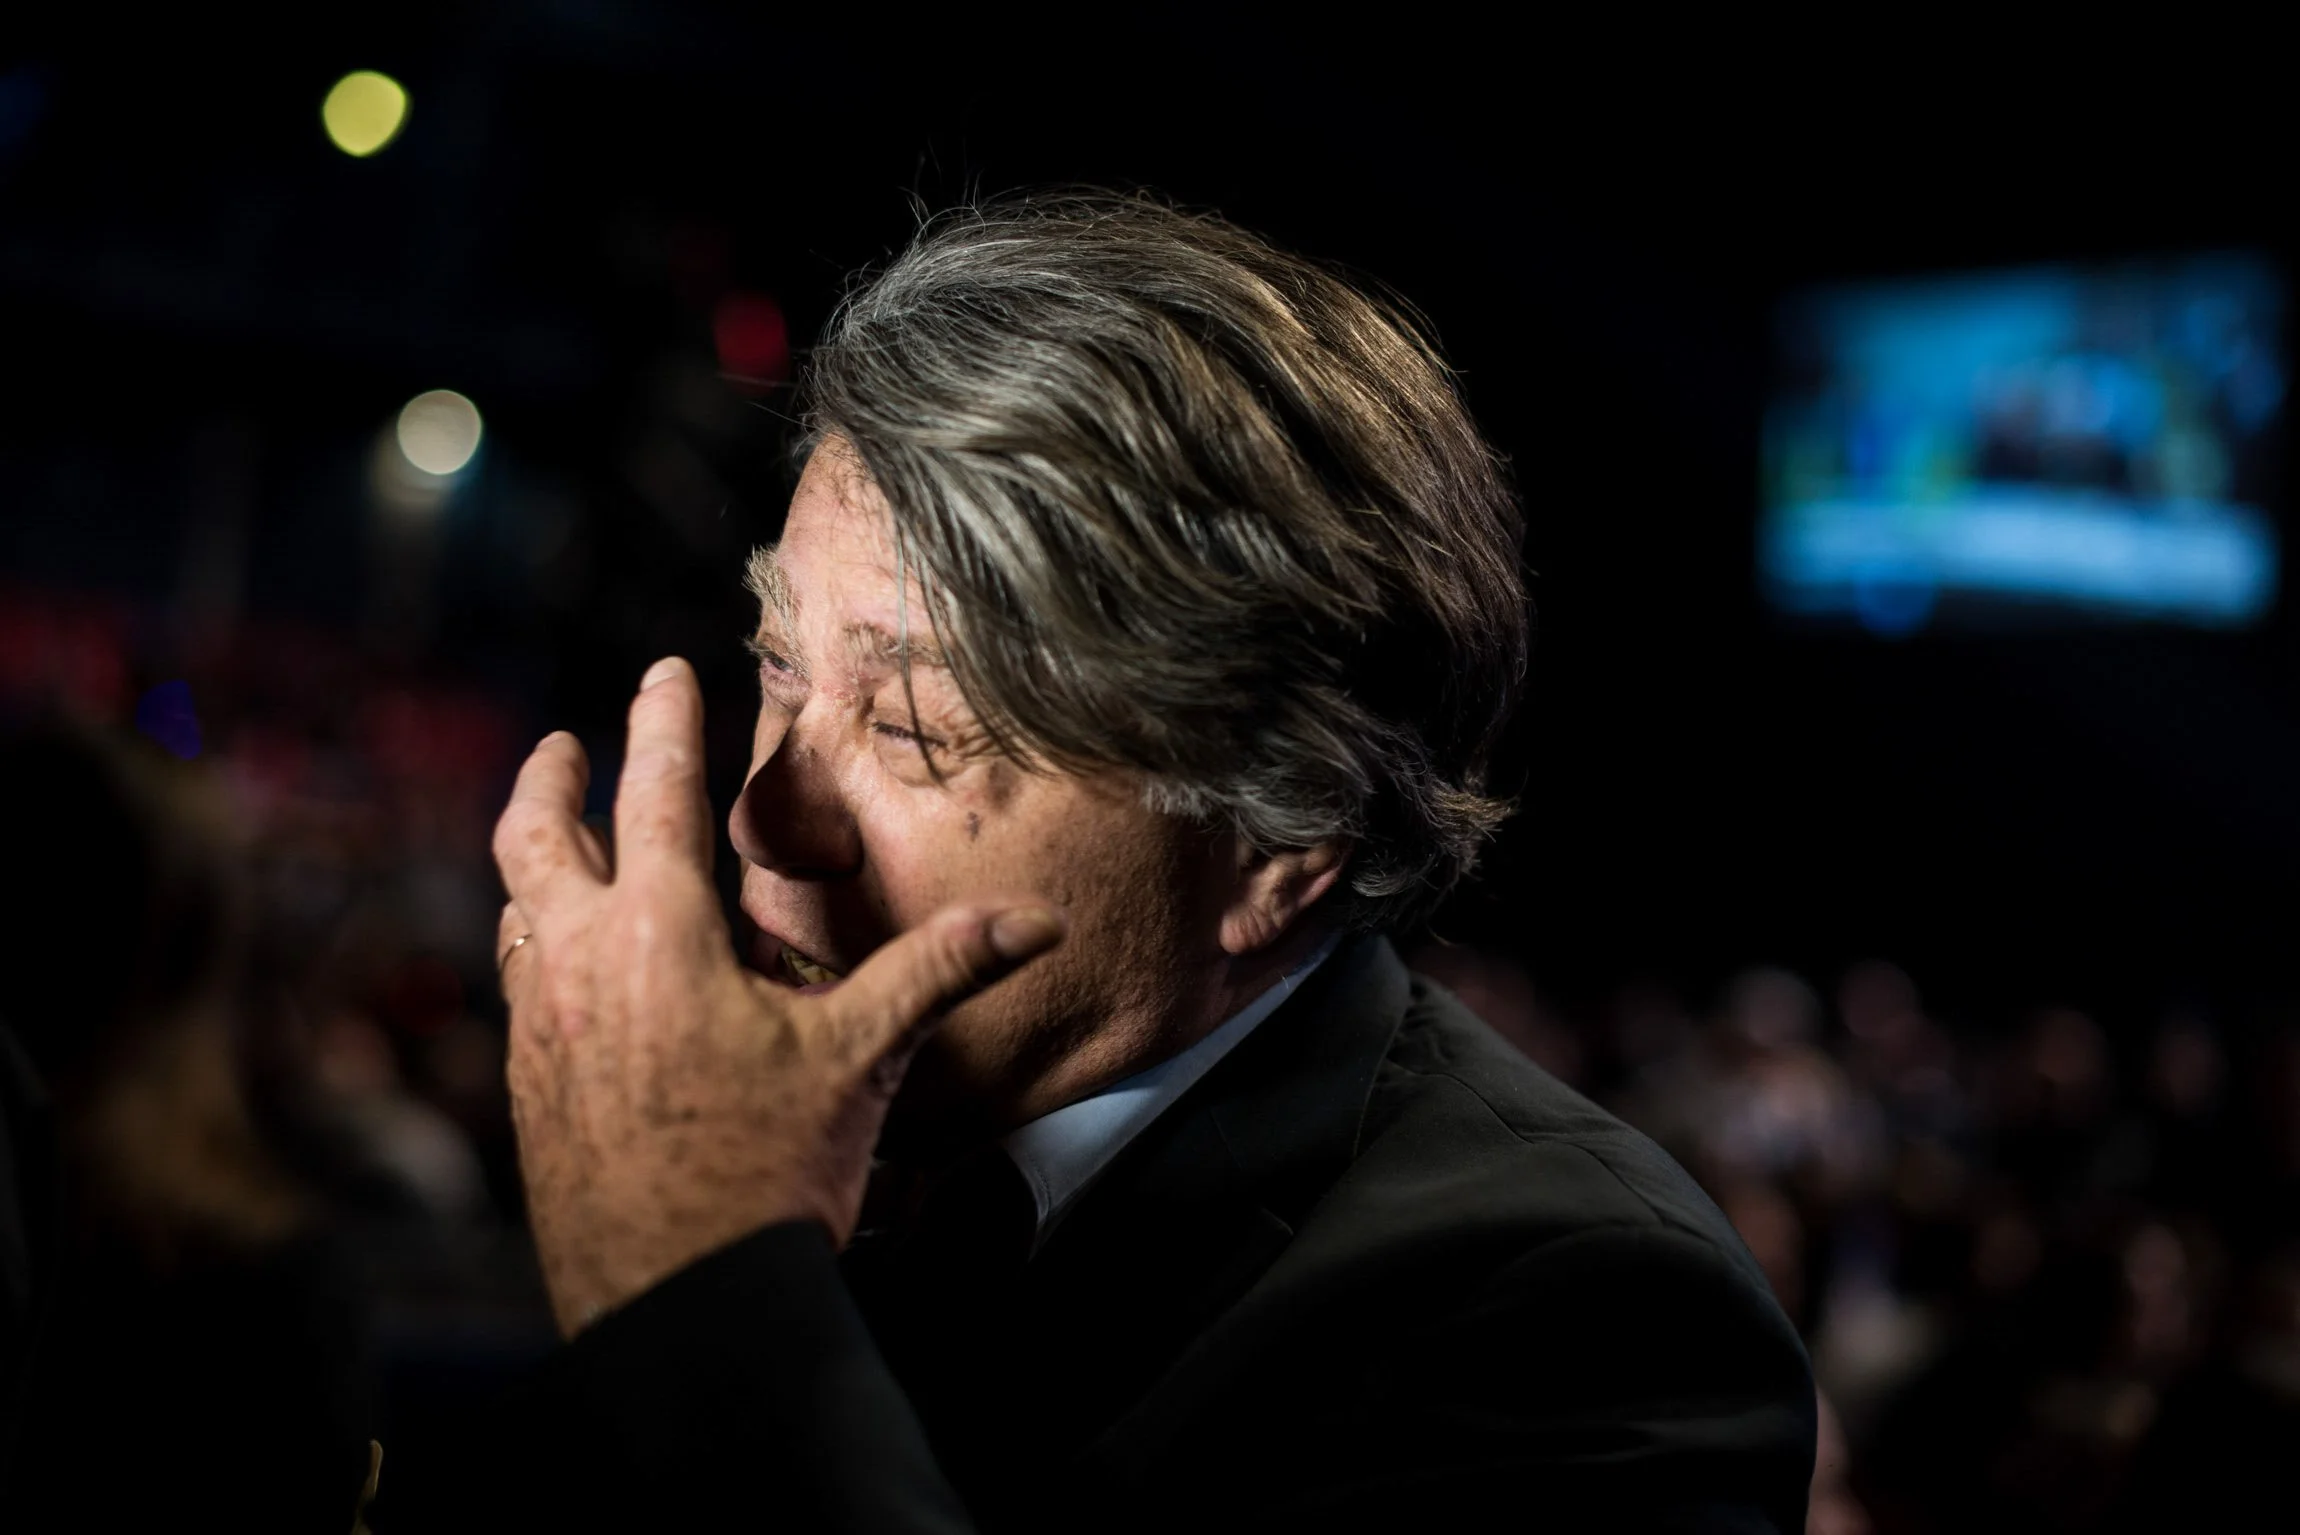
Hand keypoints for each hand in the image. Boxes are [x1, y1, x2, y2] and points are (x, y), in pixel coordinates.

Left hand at [492, 656, 1064, 1335]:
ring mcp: (540, 1032)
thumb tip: (1034, 921)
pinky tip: (568, 967)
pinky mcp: (527, 1090)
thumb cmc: (770, 1177)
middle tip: (568, 745)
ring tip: (562, 848)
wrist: (680, 1303)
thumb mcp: (864, 1060)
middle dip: (551, 779)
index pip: (656, 796)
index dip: (661, 721)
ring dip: (537, 864)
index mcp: (658, 940)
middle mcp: (579, 969)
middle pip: (537, 840)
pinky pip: (520, 986)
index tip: (661, 671)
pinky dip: (537, 944)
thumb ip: (939, 970)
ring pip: (516, 913)